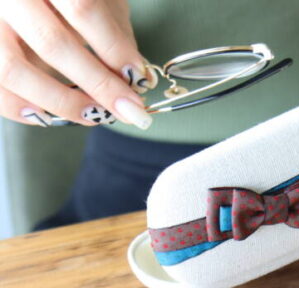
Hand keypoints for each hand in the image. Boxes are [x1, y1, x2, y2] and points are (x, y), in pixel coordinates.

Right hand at [0, 0, 156, 128]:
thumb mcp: (100, 0)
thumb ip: (116, 34)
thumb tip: (138, 79)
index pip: (82, 9)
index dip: (114, 48)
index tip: (138, 77)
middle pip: (52, 42)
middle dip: (98, 84)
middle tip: (128, 109)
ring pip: (12, 68)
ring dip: (61, 101)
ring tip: (95, 115)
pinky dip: (18, 108)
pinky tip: (48, 117)